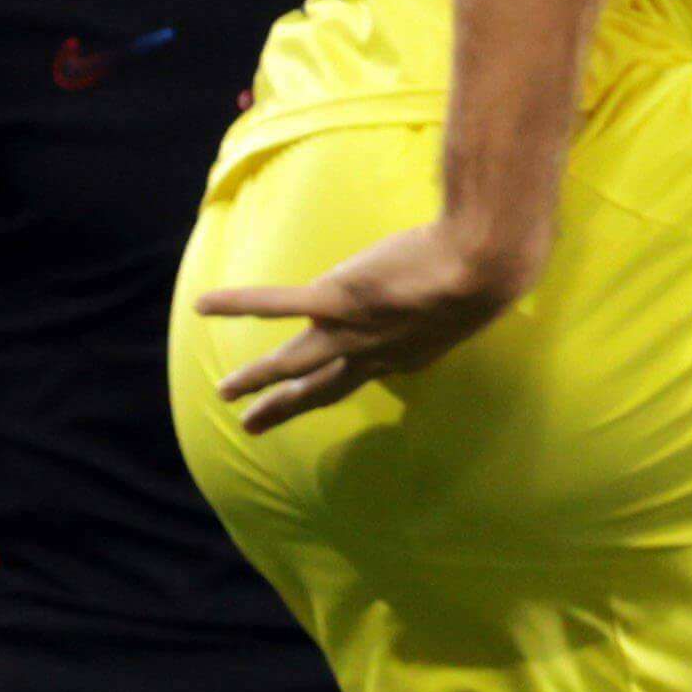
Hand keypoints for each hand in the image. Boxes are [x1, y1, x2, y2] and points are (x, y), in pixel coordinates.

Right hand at [195, 218, 533, 433]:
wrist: (481, 266)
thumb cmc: (488, 270)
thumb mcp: (474, 295)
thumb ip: (457, 297)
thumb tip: (471, 282)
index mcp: (406, 355)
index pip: (368, 370)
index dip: (347, 376)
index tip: (328, 384)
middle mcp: (373, 354)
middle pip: (321, 388)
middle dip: (287, 406)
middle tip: (254, 425)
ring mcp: (350, 333)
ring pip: (291, 363)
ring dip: (256, 379)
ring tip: (226, 391)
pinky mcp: (333, 302)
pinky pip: (275, 306)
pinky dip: (237, 304)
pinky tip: (204, 305)